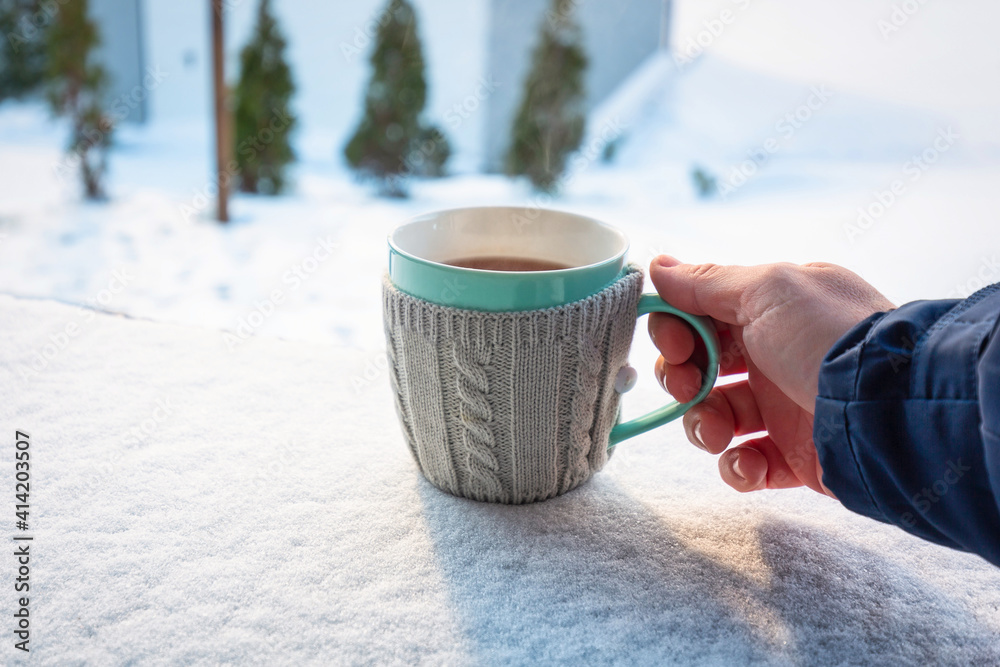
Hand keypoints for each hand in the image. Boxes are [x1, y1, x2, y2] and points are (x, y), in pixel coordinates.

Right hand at [648, 256, 893, 495]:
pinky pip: (746, 463)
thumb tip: (658, 266)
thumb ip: (707, 282)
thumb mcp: (768, 291)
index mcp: (770, 310)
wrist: (890, 409)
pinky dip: (737, 467)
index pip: (700, 315)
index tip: (676, 344)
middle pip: (699, 368)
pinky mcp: (794, 455)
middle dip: (681, 380)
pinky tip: (749, 463)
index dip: (676, 330)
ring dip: (703, 426)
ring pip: (715, 417)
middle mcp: (773, 355)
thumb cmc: (829, 337)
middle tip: (689, 388)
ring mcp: (783, 407)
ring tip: (720, 434)